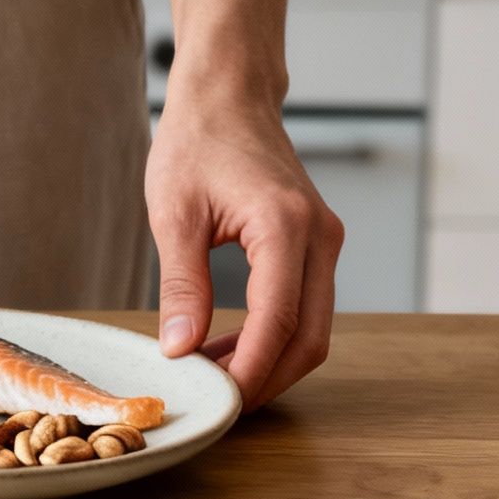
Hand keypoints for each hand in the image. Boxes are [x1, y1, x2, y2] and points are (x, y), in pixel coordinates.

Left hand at [145, 95, 343, 410]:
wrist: (227, 96)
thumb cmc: (196, 141)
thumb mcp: (174, 214)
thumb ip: (181, 285)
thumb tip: (178, 349)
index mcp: (286, 226)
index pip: (279, 321)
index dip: (250, 369)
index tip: (216, 399)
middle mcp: (319, 236)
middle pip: (311, 337)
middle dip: (266, 378)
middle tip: (215, 402)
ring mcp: (324, 240)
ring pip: (314, 328)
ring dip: (270, 361)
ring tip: (212, 377)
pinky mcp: (315, 243)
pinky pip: (305, 305)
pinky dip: (274, 336)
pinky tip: (226, 346)